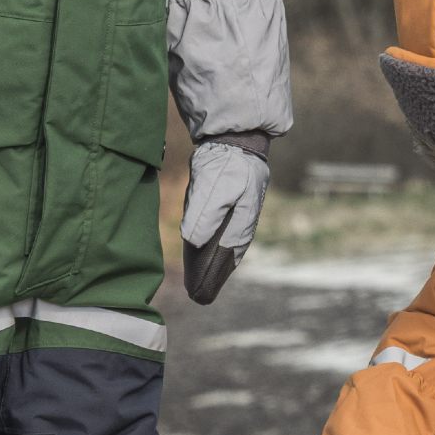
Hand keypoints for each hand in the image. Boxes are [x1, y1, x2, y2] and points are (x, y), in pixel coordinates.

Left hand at [180, 141, 268, 303]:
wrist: (236, 139)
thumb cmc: (228, 165)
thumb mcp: (215, 189)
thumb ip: (205, 215)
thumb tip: (193, 241)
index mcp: (241, 223)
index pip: (227, 258)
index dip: (213, 276)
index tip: (200, 294)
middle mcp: (241, 223)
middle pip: (227, 256)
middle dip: (213, 275)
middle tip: (199, 295)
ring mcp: (236, 214)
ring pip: (223, 245)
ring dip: (212, 262)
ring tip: (198, 281)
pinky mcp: (229, 204)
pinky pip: (220, 231)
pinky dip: (210, 245)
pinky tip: (200, 253)